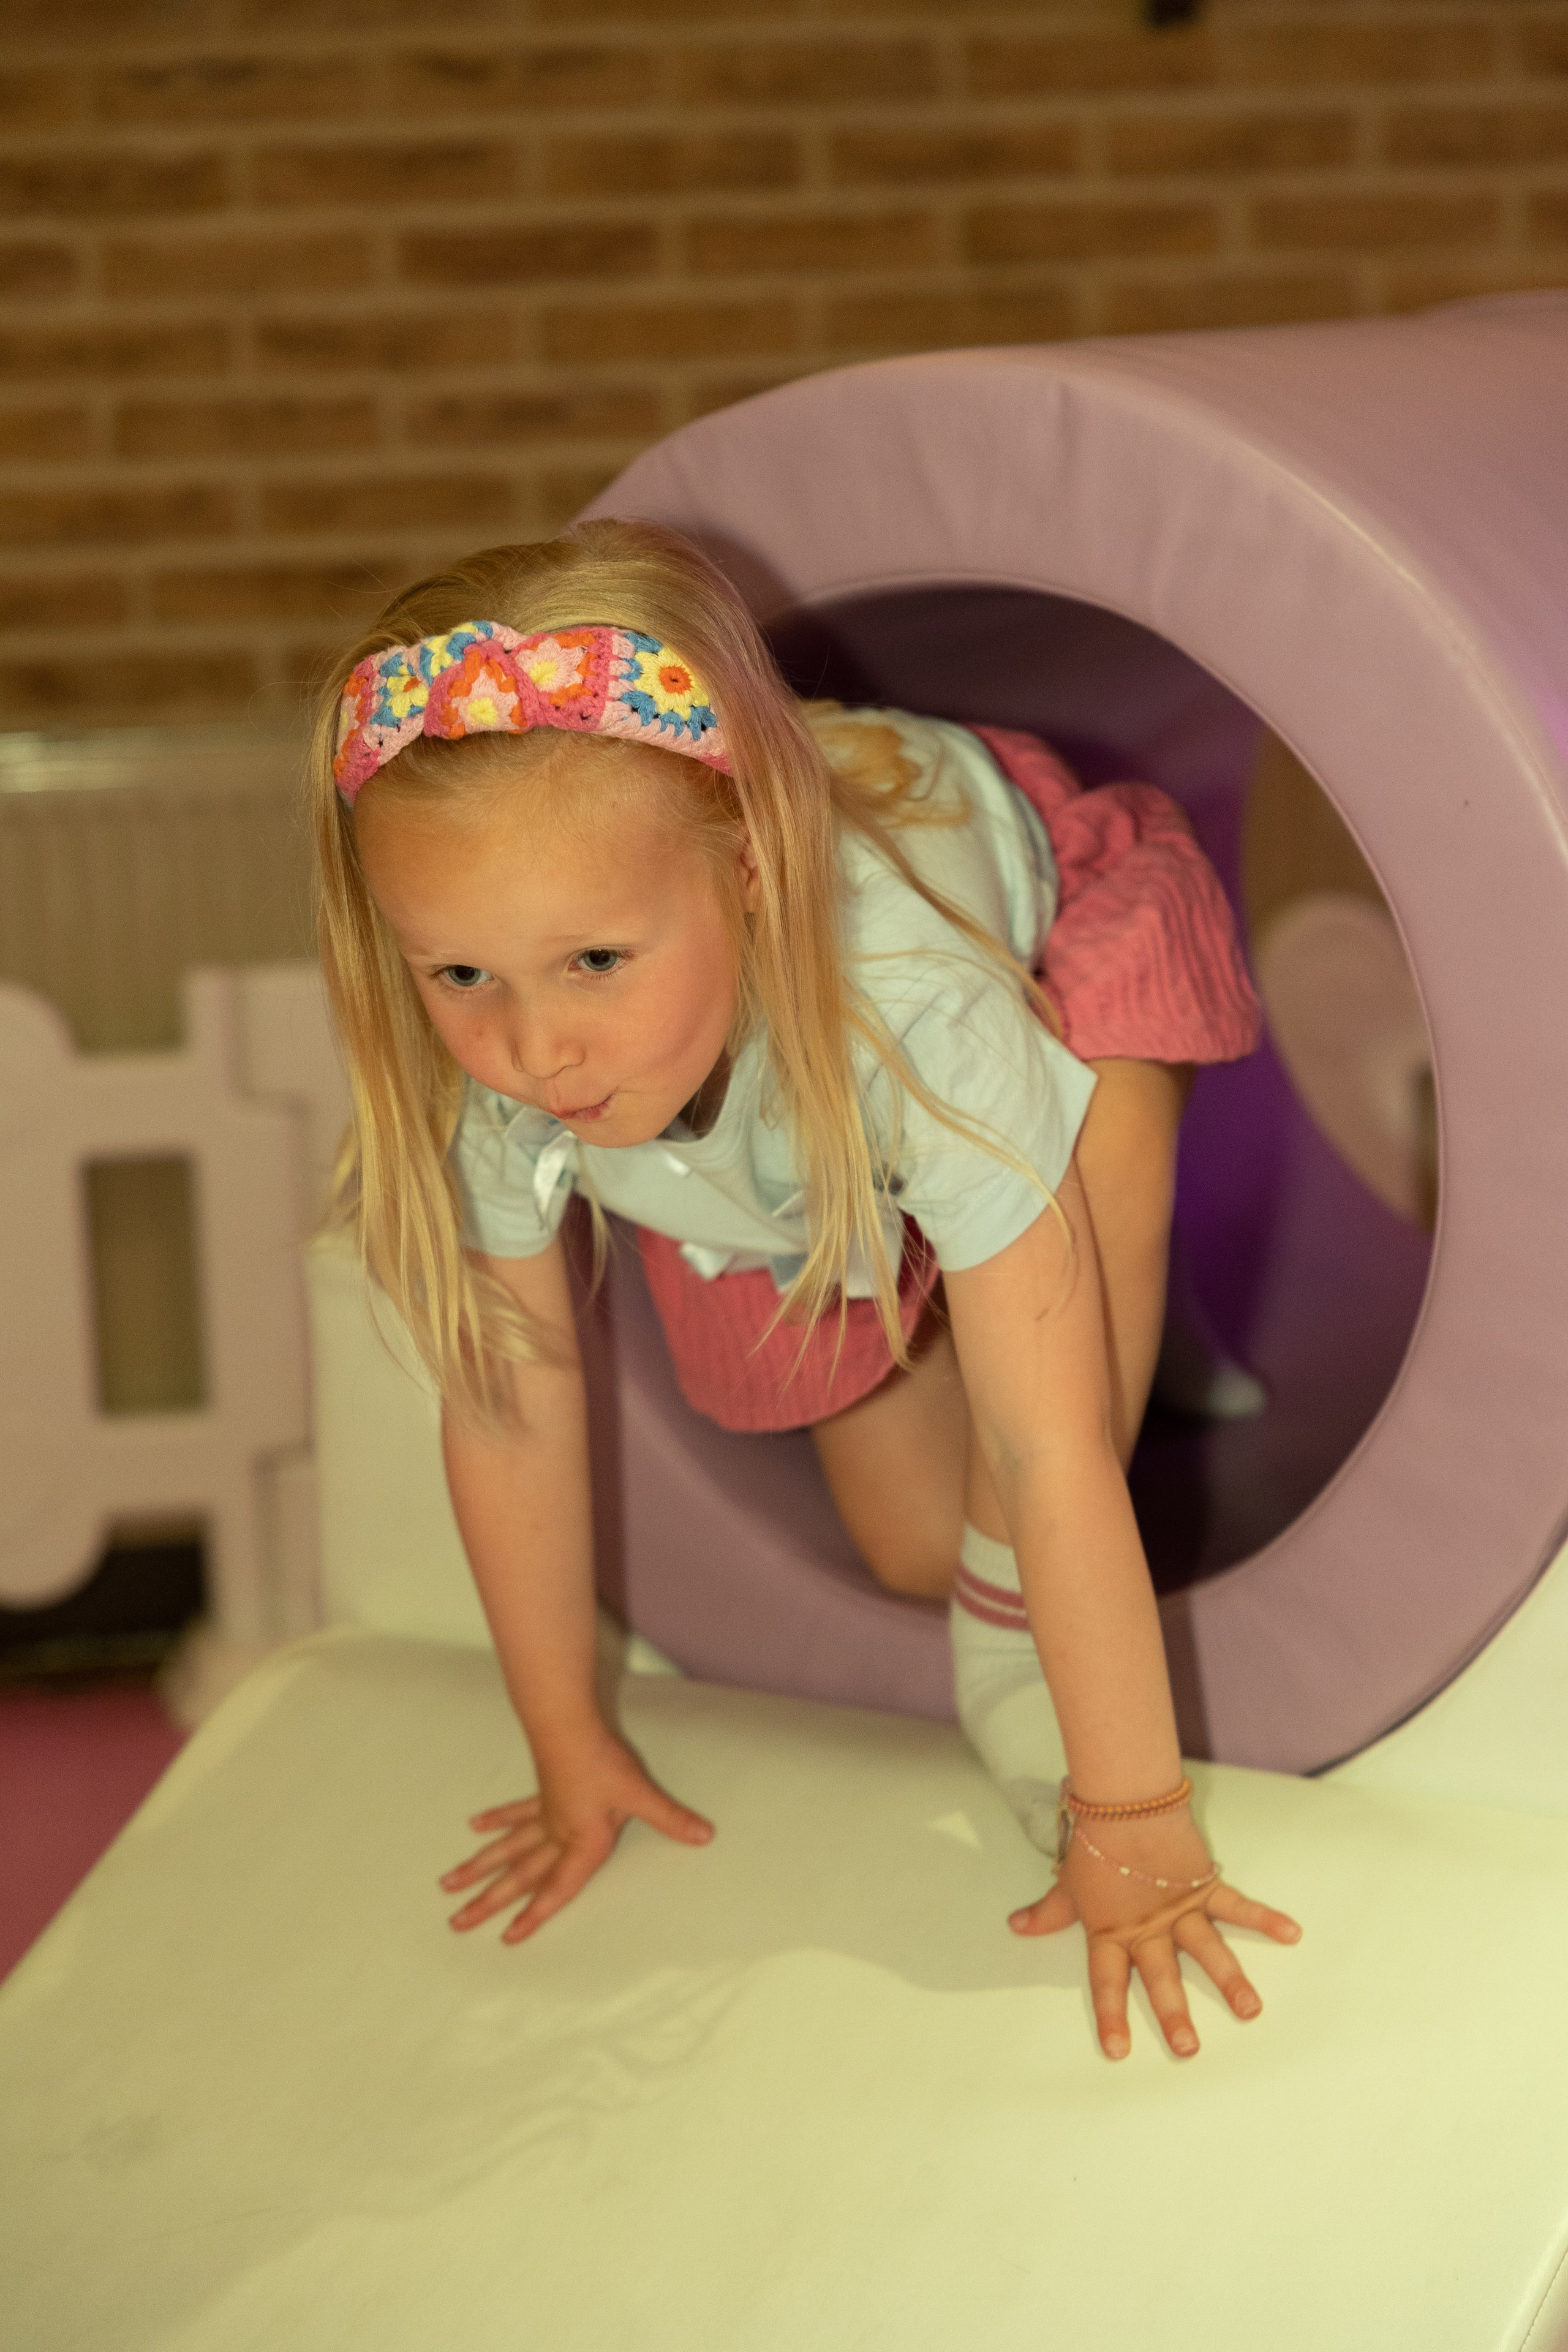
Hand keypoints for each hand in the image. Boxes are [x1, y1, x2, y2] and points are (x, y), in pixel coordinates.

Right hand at [439, 1726, 713, 1944]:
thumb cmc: (603, 1761)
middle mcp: (556, 1833)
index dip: (534, 1915)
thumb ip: (670, 1818)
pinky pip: (516, 1813)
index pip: (555, 1888)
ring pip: (506, 1848)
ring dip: (478, 1867)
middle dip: (488, 1902)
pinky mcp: (542, 1791)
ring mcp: (544, 1813)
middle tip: (455, 1924)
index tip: (507, 1938)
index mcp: (579, 1842)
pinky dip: (497, 1820)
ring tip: (447, 1885)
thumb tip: (704, 1835)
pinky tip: (475, 1825)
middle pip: (517, 1874)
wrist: (569, 1723)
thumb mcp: (638, 1792)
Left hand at [1009, 1809, 1300, 2060]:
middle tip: (1188, 2049)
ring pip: (1205, 1950)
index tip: (1118, 2052)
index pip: (1108, 1980)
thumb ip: (1049, 1912)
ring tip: (1249, 2010)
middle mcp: (1148, 1926)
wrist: (1121, 1799)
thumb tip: (1017, 1926)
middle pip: (1161, 1975)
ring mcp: (1179, 1907)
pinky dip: (1265, 1918)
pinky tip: (1292, 1933)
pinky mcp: (1203, 1884)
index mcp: (1112, 1930)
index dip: (1111, 2015)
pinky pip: (1237, 1905)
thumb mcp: (1067, 1883)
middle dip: (1173, 2013)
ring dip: (1228, 1980)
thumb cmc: (1091, 1841)